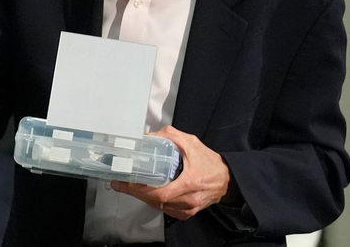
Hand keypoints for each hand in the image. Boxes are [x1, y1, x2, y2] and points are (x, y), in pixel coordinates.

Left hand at [110, 125, 231, 220]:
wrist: (227, 179)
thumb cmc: (209, 161)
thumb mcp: (191, 143)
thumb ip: (169, 136)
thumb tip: (148, 136)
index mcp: (189, 183)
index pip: (159, 192)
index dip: (139, 189)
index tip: (124, 183)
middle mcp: (188, 199)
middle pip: (155, 201)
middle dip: (135, 192)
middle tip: (121, 184)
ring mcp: (188, 208)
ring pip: (159, 206)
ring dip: (143, 197)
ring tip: (130, 186)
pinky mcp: (188, 213)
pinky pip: (166, 210)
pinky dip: (155, 202)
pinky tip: (148, 193)